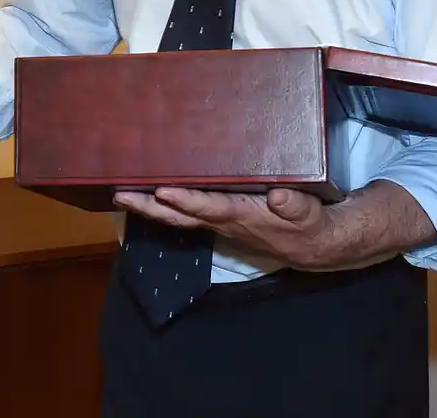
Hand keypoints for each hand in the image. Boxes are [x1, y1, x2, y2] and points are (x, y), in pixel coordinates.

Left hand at [114, 187, 334, 268]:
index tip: (162, 190)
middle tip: (121, 194)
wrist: (316, 246)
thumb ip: (295, 205)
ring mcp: (219, 222)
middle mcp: (224, 222)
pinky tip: (148, 193)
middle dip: (149, 207)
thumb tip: (279, 194)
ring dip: (149, 206)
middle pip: (180, 216)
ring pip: (178, 216)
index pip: (209, 208)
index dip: (186, 200)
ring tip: (122, 192)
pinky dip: (165, 205)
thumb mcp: (310, 215)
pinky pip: (186, 212)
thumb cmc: (311, 225)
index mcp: (243, 217)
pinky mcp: (220, 218)